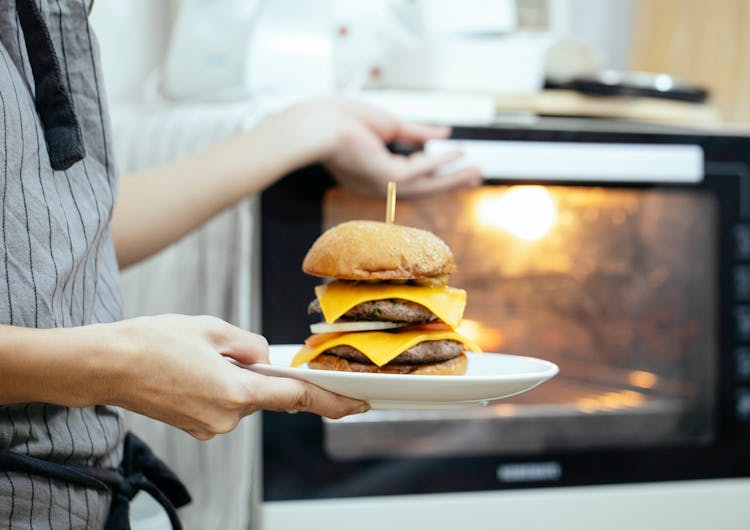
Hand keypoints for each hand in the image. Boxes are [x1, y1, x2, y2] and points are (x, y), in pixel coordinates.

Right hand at [104, 314, 368, 439]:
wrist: (106, 366)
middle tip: (229, 349)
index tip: (358, 404)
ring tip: (201, 356)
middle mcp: (227, 417)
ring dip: (236, 377)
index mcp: (236, 391)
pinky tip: (194, 369)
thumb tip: (265, 357)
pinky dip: (221, 386)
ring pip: (243, 397)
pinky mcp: (196, 426)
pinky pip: (224, 403)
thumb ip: (250, 344)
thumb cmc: (153, 343)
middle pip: (266, 393)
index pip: (297, 398)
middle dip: (260, 372)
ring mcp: (210, 426)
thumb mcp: (211, 328)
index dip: (333, 401)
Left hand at [290, 99, 481, 197]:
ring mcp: (380, 185)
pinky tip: (457, 155)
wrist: (317, 125)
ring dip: (452, 178)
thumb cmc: (338, 120)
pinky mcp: (385, 178)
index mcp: (370, 173)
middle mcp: (376, 186)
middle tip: (474, 176)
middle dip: (449, 182)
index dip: (432, 172)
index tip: (453, 166)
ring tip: (476, 172)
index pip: (406, 178)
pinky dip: (440, 162)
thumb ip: (417, 132)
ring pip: (425, 186)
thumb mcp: (387, 124)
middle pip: (421, 187)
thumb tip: (443, 134)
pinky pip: (420, 171)